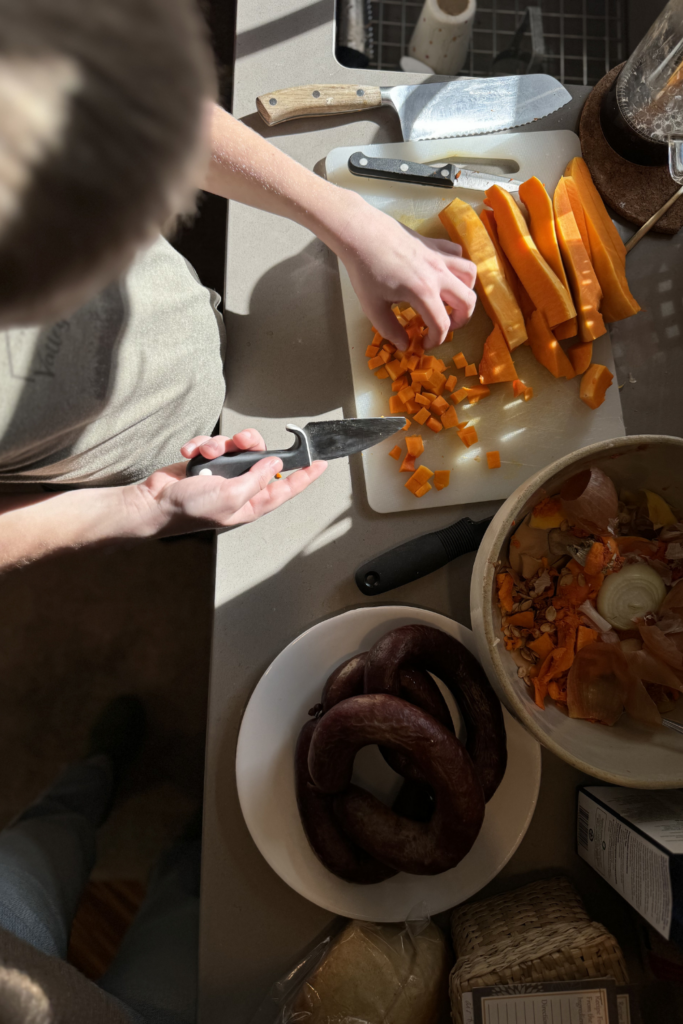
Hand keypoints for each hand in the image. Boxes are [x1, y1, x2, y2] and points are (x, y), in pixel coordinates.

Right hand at [128, 429, 326, 536]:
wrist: (154, 502)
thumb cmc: (189, 510)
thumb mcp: (231, 496)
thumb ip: (256, 479)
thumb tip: (274, 463)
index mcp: (251, 503)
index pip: (285, 487)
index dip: (305, 476)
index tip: (320, 464)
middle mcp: (241, 487)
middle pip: (262, 457)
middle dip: (251, 445)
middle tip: (242, 442)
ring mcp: (224, 474)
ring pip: (236, 446)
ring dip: (219, 445)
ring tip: (206, 454)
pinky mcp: (207, 463)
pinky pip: (212, 444)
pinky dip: (200, 446)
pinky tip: (190, 455)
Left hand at [335, 199, 476, 350]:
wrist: (361, 233)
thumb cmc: (364, 270)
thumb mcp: (373, 307)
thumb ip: (390, 329)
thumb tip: (404, 345)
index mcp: (423, 293)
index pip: (442, 324)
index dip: (436, 340)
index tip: (424, 343)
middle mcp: (438, 274)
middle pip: (467, 302)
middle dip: (461, 320)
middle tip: (446, 326)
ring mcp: (439, 256)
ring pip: (470, 274)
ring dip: (465, 291)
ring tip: (451, 299)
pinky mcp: (434, 243)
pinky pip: (458, 254)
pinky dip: (457, 266)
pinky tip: (444, 274)